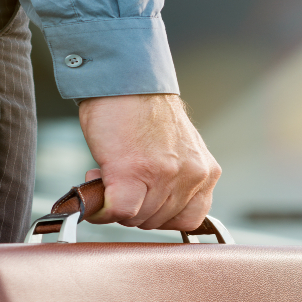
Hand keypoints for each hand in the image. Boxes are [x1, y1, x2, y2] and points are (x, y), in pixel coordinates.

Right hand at [78, 94, 220, 230]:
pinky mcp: (134, 173)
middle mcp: (192, 175)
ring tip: (108, 176)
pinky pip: (119, 211)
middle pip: (159, 221)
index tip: (141, 200)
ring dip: (115, 206)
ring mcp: (166, 175)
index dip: (157, 213)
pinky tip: (95, 190)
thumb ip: (173, 180)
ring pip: (137, 219)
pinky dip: (102, 209)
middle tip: (119, 185)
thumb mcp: (175, 150)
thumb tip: (145, 208)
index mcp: (205, 171)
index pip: (187, 218)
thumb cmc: (141, 111)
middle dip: (134, 209)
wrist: (124, 79)